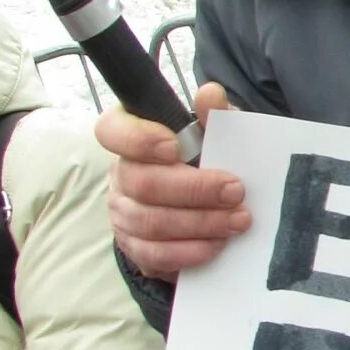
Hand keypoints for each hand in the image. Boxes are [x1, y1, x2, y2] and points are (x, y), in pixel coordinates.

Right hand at [97, 80, 249, 279]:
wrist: (210, 205)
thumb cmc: (208, 160)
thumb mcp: (216, 134)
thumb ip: (214, 115)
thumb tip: (211, 94)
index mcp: (130, 137)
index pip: (112, 131)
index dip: (139, 139)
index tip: (175, 147)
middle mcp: (120, 174)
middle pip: (142, 183)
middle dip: (194, 189)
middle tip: (235, 191)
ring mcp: (123, 213)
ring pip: (151, 222)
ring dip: (200, 223)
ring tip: (237, 221)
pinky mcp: (135, 247)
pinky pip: (154, 255)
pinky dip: (189, 252)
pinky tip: (216, 245)